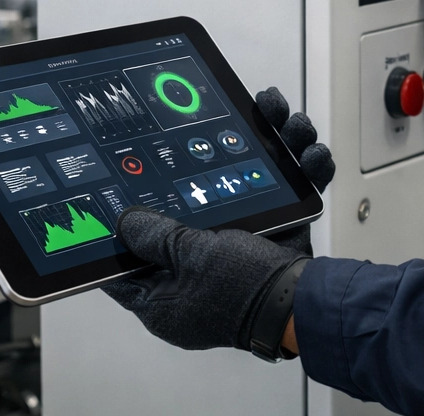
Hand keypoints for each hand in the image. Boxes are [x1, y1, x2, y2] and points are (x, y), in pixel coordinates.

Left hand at [102, 87, 331, 358]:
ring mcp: (240, 248)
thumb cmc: (246, 295)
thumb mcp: (189, 257)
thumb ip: (156, 236)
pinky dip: (301, 171)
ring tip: (283, 119)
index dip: (123, 218)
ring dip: (273, 146)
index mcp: (167, 289)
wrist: (307, 306)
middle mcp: (200, 267)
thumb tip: (124, 221)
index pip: (129, 254)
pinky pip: (286, 195)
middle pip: (196, 198)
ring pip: (247, 184)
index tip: (115, 179)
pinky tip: (308, 151)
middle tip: (218, 117)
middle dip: (213, 152)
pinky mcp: (275, 237)